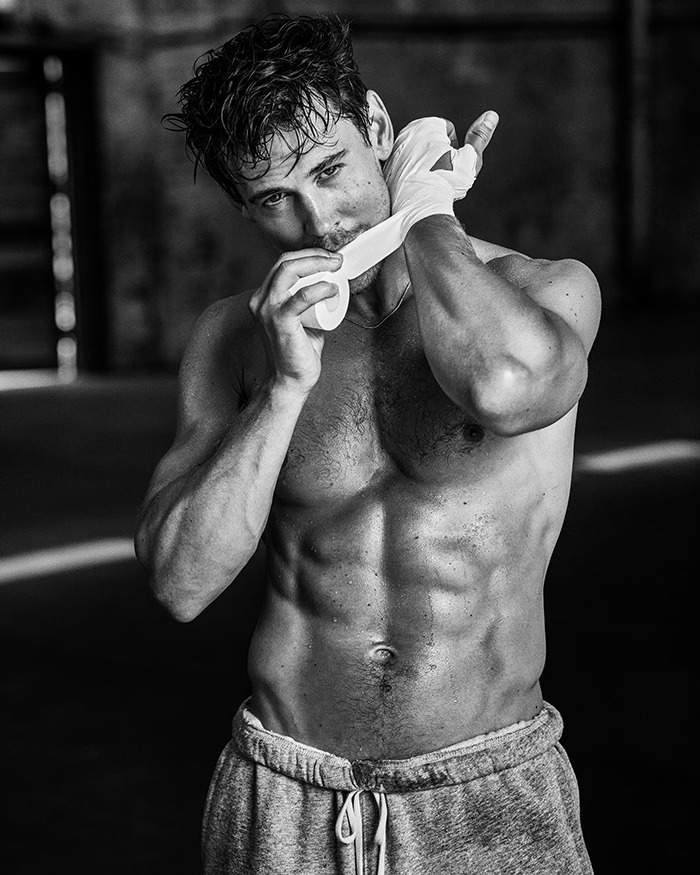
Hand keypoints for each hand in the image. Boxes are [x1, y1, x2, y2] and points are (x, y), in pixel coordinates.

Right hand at [248, 249, 342, 394]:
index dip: (308, 254)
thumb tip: (329, 286)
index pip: (283, 264)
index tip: (330, 257)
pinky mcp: (280, 322)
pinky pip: (301, 297)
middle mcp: (260, 300)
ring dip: (316, 263)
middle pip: (285, 262)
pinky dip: (319, 288)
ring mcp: (267, 310)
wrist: (290, 381)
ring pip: (289, 271)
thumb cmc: (298, 353)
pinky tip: (332, 288)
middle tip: (337, 259)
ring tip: (336, 267)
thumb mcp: (302, 320)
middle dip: (314, 254)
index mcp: (263, 298)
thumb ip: (308, 305)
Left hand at [383, 111, 498, 219]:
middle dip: (439, 155)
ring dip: (425, 165)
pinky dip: (411, 175)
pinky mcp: (387, 167)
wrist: (419, 208)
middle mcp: (406, 132)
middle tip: (440, 174)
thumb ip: (480, 136)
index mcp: (426, 124)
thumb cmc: (447, 183)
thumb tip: (491, 115)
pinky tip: (416, 187)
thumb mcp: (469, 159)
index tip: (451, 163)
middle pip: (431, 141)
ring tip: (428, 181)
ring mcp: (394, 149)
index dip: (455, 149)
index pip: (448, 130)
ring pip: (418, 154)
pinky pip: (404, 167)